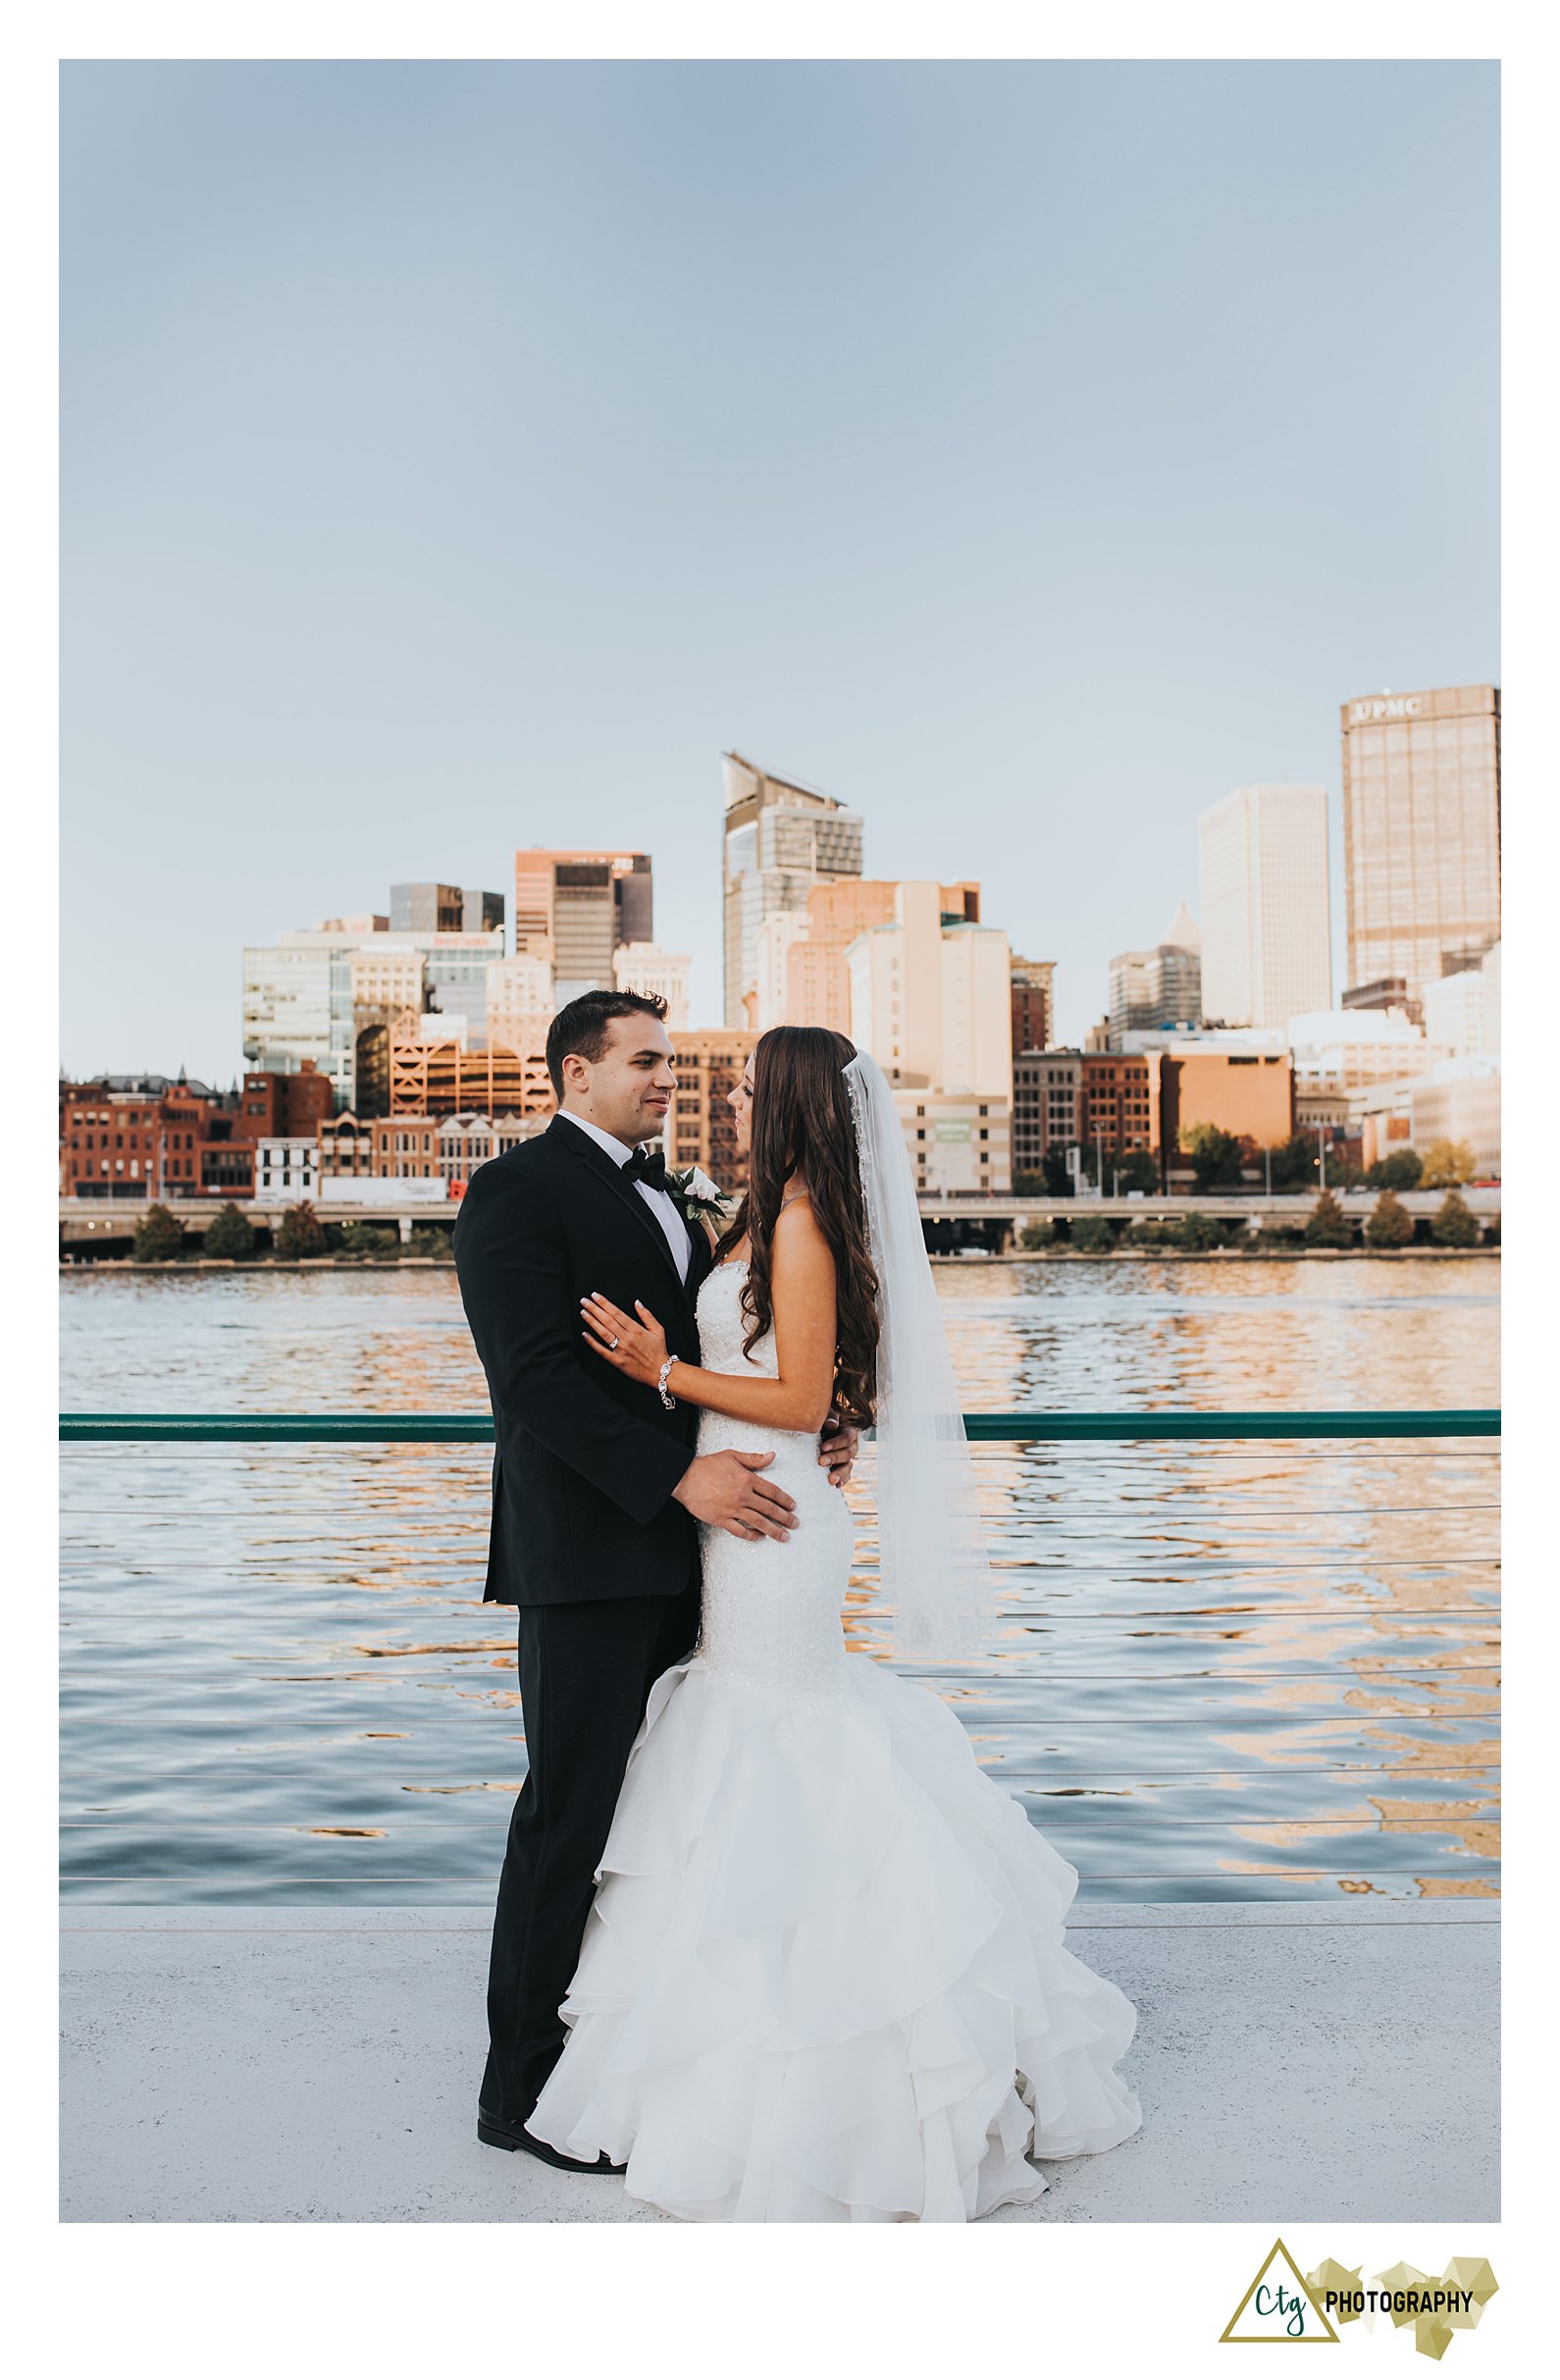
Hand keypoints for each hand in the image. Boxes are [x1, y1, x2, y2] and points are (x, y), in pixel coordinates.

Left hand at [580, 1292, 668, 1388]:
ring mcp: (621, 1350)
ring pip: (603, 1333)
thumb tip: (637, 1302)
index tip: (595, 1296)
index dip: (605, 1303)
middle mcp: (627, 1339)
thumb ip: (647, 1315)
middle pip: (607, 1321)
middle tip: (584, 1301)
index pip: (617, 1313)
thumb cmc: (659, 1351)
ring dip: (592, 1322)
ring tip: (583, 1313)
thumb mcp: (658, 1329)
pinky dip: (592, 1342)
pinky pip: (602, 1351)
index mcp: (636, 1330)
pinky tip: (585, 1335)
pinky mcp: (617, 1361)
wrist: (660, 1372)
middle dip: (594, 1309)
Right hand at [671, 1450, 798, 1542]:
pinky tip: (760, 1537)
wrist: (685, 1477)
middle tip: (795, 1524)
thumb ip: (754, 1458)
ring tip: (784, 1536)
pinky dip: (751, 1535)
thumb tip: (772, 1456)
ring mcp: (733, 1509)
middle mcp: (743, 1496)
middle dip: (785, 1518)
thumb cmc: (708, 1466)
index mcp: (748, 1479)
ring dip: (774, 1530)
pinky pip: (740, 1531)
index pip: (773, 1492)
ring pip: (759, 1522)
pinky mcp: (722, 1519)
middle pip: (770, 1509)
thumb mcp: (733, 1456)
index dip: (785, 1500)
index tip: (793, 1506)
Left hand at [818, 1411, 859, 1489]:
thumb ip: (830, 1417)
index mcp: (850, 1432)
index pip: (846, 1438)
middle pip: (848, 1454)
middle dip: (834, 1458)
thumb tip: (832, 1424)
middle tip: (821, 1462)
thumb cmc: (823, 1420)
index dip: (836, 1443)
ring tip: (830, 1480)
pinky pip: (846, 1476)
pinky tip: (836, 1486)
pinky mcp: (842, 1468)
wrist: (819, 1431)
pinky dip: (842, 1481)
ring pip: (848, 1467)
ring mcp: (847, 1459)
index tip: (823, 1447)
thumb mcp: (826, 1414)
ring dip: (840, 1474)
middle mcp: (852, 1446)